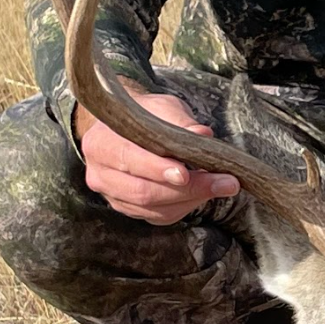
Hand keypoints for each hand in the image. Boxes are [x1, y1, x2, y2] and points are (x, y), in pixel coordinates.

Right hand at [76, 87, 239, 225]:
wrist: (126, 129)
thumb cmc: (144, 116)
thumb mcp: (160, 107)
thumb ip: (178, 121)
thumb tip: (201, 134)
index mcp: (100, 143)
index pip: (129, 159)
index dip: (158, 169)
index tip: (186, 173)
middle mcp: (100, 174)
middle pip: (143, 191)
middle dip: (187, 189)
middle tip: (224, 182)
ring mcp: (112, 196)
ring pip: (153, 209)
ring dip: (191, 200)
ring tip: (221, 185)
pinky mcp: (129, 209)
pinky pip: (159, 216)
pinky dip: (186, 206)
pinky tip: (204, 193)